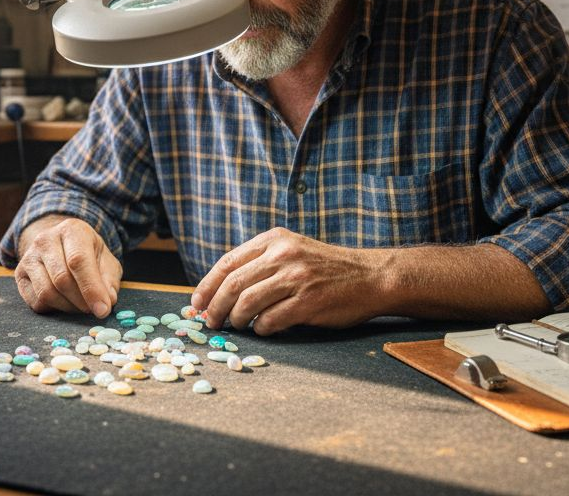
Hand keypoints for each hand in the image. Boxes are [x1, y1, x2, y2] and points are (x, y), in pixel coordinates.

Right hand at [14, 216, 121, 316]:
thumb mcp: (105, 260)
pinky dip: (53, 309)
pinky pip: (36, 301)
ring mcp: (29, 256)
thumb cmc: (88, 254)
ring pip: (46, 293)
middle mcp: (46, 240)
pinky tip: (64, 302)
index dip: (91, 288)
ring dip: (68, 307)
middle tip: (93, 310)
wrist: (60, 245)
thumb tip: (107, 301)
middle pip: (61, 279)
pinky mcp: (19, 274)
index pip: (78, 260)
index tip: (103, 310)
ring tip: (80, 306)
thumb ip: (109, 280)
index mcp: (71, 230)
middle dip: (81, 301)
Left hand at [191, 228, 384, 335]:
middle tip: (210, 322)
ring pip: (247, 302)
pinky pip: (270, 320)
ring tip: (237, 326)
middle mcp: (283, 254)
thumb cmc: (327, 268)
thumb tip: (220, 291)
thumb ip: (262, 262)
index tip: (196, 303)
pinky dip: (261, 328)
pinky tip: (264, 329)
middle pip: (232, 284)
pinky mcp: (308, 302)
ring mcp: (296, 278)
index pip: (228, 262)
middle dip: (215, 307)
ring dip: (236, 320)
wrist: (371, 277)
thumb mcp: (293, 250)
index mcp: (274, 239)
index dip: (207, 285)